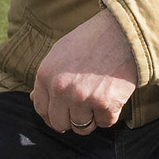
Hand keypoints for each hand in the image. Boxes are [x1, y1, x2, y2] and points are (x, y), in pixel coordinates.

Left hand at [31, 7, 139, 133]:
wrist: (124, 31)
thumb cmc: (93, 40)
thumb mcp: (60, 52)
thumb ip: (47, 78)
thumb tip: (34, 99)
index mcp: (45, 74)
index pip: (42, 109)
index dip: (53, 115)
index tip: (63, 115)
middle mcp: (60, 89)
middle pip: (60, 123)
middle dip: (71, 118)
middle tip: (84, 106)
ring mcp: (82, 98)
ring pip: (82, 127)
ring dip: (91, 118)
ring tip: (99, 97)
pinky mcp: (105, 104)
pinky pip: (104, 123)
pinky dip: (110, 114)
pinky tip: (112, 95)